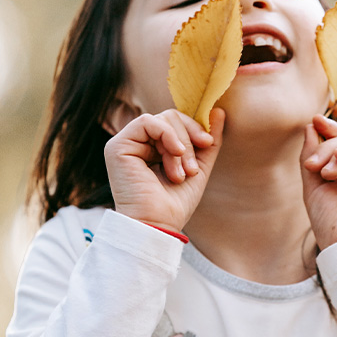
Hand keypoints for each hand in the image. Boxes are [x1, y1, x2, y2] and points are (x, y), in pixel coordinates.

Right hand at [105, 108, 224, 232]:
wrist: (158, 225)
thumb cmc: (175, 204)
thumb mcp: (199, 167)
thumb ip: (208, 141)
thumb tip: (219, 111)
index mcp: (153, 148)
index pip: (176, 121)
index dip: (194, 128)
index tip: (208, 144)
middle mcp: (138, 143)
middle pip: (171, 117)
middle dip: (188, 141)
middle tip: (192, 170)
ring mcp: (126, 143)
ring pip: (163, 119)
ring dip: (180, 146)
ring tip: (181, 174)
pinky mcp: (118, 146)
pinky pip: (147, 121)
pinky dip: (167, 135)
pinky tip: (173, 155)